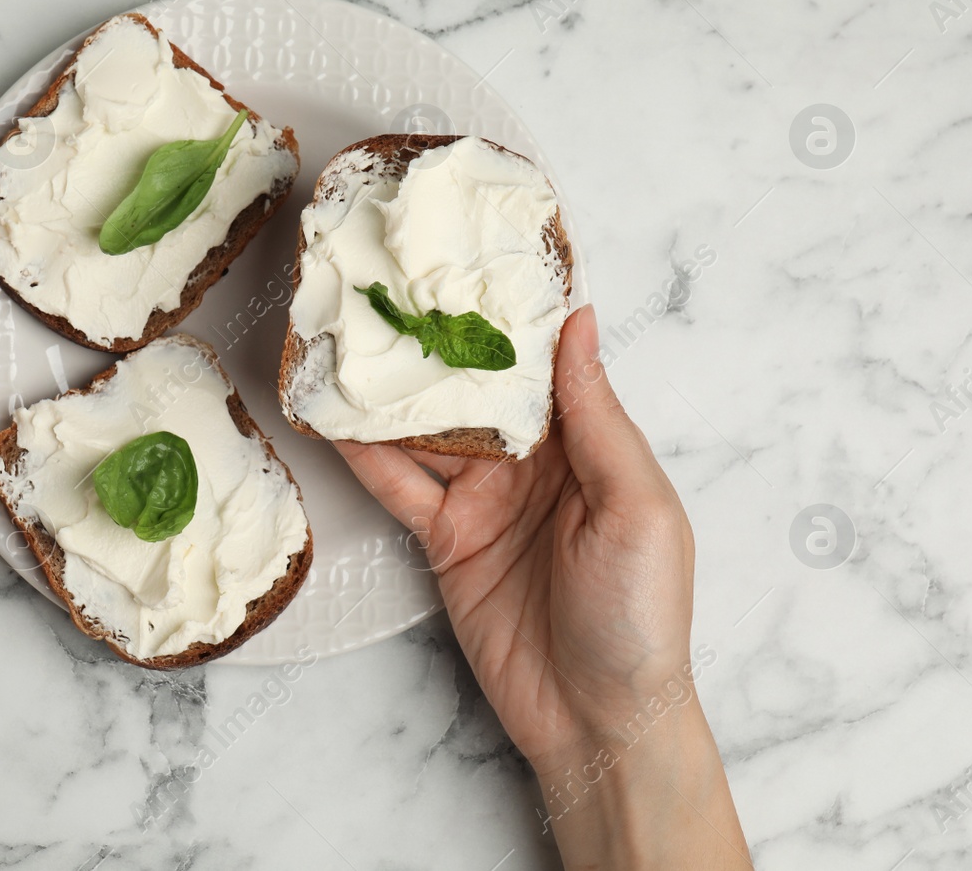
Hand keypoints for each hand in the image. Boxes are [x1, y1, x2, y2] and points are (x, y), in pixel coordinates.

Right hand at [339, 306, 748, 866]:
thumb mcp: (635, 507)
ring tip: (347, 334)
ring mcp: (485, 497)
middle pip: (476, 385)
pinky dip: (363, 452)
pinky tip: (331, 416)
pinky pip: (398, 483)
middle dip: (438, 338)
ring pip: (428, 426)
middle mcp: (534, 459)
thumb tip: (579, 323)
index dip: (514, 309)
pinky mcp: (445, 538)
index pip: (546, 359)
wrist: (598, 720)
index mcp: (590, 442)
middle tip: (392, 280)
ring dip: (391, 387)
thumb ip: (598, 417)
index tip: (477, 251)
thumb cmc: (641, 615)